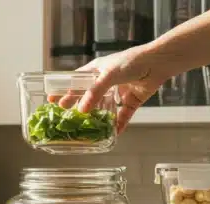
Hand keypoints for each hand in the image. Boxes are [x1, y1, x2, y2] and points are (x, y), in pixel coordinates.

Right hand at [52, 45, 171, 132]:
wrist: (156, 63)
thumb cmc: (131, 62)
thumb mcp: (108, 75)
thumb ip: (94, 92)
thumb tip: (82, 109)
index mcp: (97, 71)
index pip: (76, 82)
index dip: (65, 90)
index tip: (53, 99)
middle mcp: (106, 82)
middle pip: (88, 97)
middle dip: (78, 107)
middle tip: (67, 117)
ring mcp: (119, 92)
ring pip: (105, 108)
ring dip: (98, 118)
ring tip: (89, 128)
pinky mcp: (131, 101)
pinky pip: (123, 116)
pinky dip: (119, 124)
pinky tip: (114, 133)